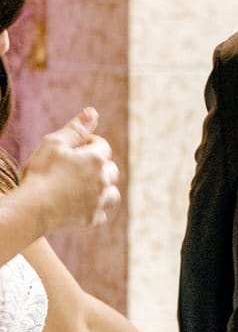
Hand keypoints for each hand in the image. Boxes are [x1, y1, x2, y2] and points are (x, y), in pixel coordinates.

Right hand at [19, 108, 120, 232]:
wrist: (32, 208)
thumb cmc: (40, 173)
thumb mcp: (54, 143)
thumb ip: (76, 128)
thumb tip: (93, 112)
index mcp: (96, 159)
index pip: (102, 146)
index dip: (89, 144)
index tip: (75, 148)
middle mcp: (103, 180)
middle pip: (110, 170)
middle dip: (98, 166)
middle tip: (78, 168)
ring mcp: (99, 201)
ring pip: (112, 193)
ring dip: (103, 189)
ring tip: (85, 187)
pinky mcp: (92, 219)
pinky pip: (101, 213)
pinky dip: (94, 209)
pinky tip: (81, 206)